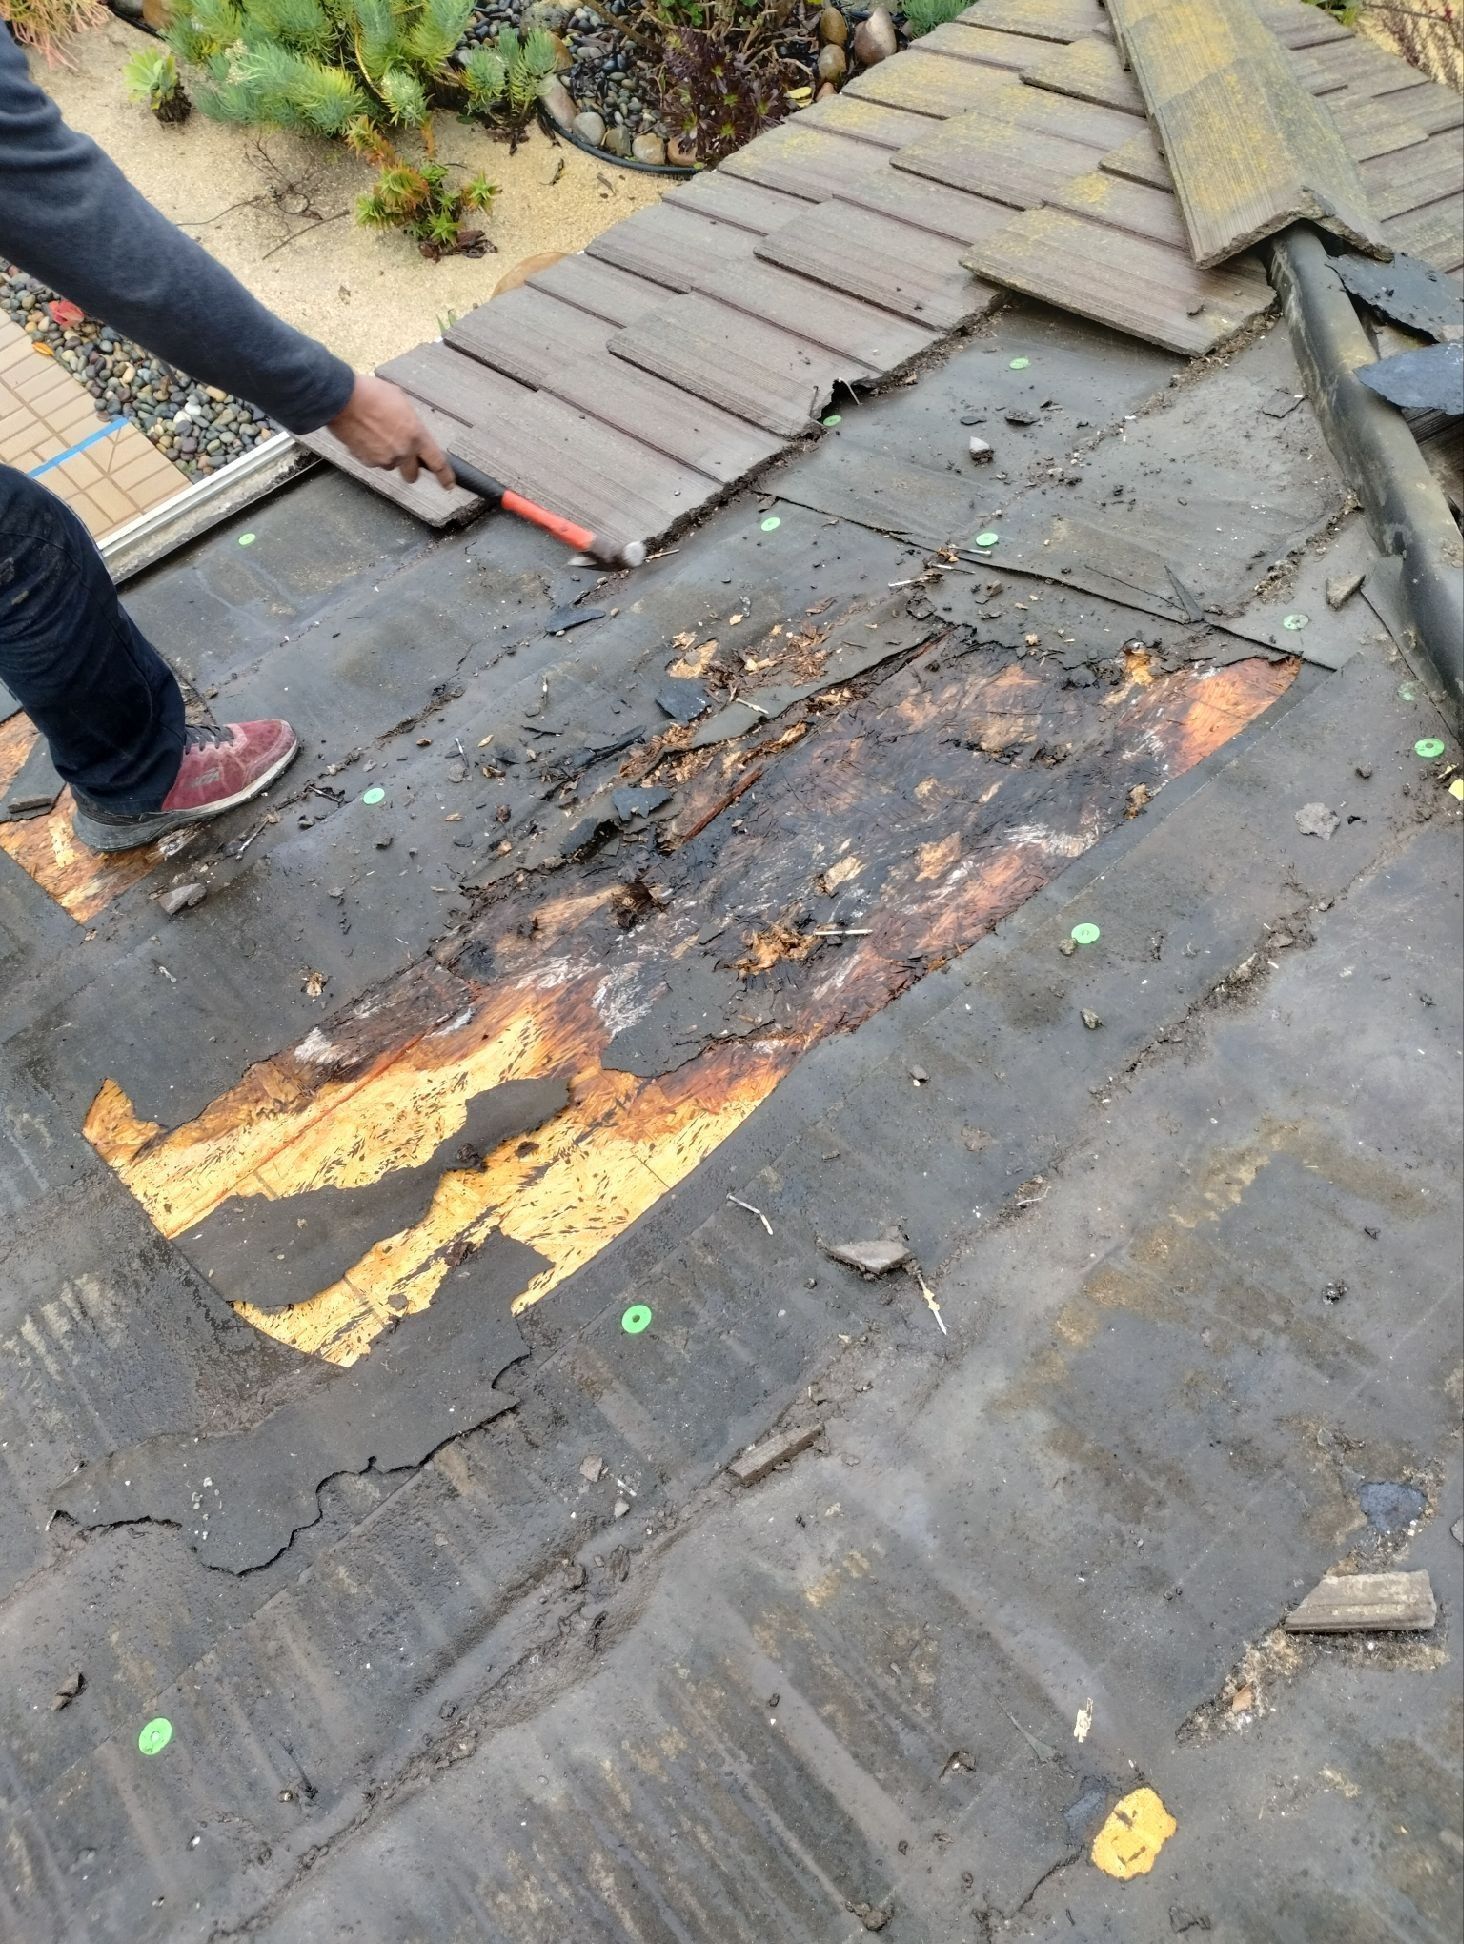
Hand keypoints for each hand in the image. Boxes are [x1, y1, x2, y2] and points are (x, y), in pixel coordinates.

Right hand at [327, 375, 453, 488]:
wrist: (342, 399)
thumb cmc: (371, 394)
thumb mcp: (400, 402)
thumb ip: (410, 422)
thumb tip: (409, 429)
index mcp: (416, 436)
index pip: (437, 463)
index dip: (445, 476)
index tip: (449, 484)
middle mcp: (402, 452)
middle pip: (411, 473)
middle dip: (410, 469)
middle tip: (405, 460)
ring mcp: (383, 459)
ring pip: (390, 465)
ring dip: (387, 456)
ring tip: (376, 434)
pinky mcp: (366, 461)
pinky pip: (372, 460)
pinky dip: (370, 452)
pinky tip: (364, 435)